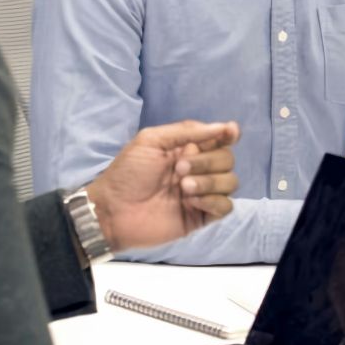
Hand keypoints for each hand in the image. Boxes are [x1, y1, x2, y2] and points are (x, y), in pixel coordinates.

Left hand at [85, 121, 239, 250]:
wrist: (113, 211)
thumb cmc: (127, 173)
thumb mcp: (151, 140)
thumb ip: (187, 131)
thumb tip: (223, 127)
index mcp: (188, 149)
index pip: (220, 139)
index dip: (229, 134)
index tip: (230, 133)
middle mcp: (199, 169)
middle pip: (227, 159)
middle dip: (208, 161)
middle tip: (179, 169)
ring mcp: (202, 194)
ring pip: (230, 182)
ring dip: (210, 182)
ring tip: (183, 188)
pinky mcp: (201, 216)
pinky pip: (226, 207)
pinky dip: (213, 201)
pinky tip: (190, 203)